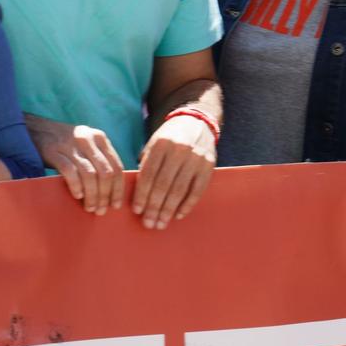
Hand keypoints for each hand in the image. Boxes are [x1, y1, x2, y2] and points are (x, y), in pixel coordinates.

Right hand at [28, 116, 126, 214]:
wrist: (35, 129)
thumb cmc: (65, 144)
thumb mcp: (87, 145)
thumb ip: (99, 160)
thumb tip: (112, 190)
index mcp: (100, 138)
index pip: (116, 166)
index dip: (118, 188)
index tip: (116, 205)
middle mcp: (88, 139)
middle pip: (105, 172)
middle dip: (105, 195)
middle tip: (101, 210)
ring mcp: (71, 144)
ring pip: (89, 174)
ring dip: (92, 195)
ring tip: (90, 208)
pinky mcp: (54, 151)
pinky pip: (70, 172)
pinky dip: (76, 186)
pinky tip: (77, 195)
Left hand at [135, 114, 217, 228]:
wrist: (197, 123)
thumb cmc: (170, 139)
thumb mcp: (154, 144)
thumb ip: (146, 164)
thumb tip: (138, 194)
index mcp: (161, 144)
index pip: (148, 174)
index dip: (142, 195)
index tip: (138, 211)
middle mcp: (179, 150)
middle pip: (163, 185)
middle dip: (154, 207)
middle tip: (149, 223)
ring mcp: (196, 158)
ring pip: (179, 190)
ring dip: (169, 209)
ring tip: (161, 223)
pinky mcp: (208, 165)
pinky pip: (197, 190)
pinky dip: (187, 205)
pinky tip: (178, 215)